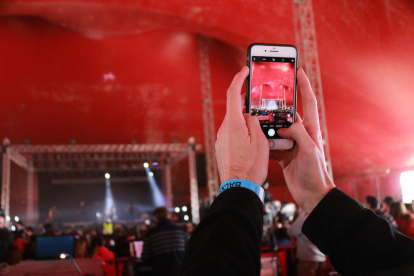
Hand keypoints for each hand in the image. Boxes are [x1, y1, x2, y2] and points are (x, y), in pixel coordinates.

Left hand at [215, 66, 268, 184]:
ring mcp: (220, 139)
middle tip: (259, 103)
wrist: (239, 186)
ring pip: (234, 122)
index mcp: (233, 123)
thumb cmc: (251, 166)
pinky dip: (241, 132)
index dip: (239, 79)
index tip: (245, 70)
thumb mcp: (260, 140)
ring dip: (246, 121)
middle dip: (247, 105)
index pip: (232, 94)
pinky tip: (251, 141)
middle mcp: (223, 129)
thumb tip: (248, 116)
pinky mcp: (221, 147)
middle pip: (235, 109)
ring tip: (260, 128)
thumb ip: (254, 122)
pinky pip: (232, 133)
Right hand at [270, 68, 334, 212]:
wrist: (311, 194)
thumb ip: (298, 134)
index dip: (304, 85)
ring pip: (277, 128)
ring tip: (258, 118)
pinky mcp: (284, 154)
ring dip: (268, 124)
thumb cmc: (315, 172)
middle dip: (279, 104)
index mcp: (310, 129)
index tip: (298, 71)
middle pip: (288, 113)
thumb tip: (285, 126)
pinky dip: (265, 142)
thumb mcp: (309, 149)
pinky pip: (272, 143)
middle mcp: (301, 134)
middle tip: (268, 94)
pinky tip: (257, 139)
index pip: (308, 102)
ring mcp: (291, 144)